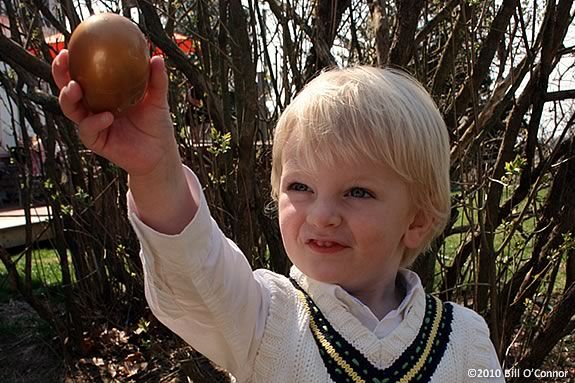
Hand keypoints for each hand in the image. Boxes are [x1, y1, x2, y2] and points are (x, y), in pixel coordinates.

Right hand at [52, 49, 178, 176]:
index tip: (68, 48)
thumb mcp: (157, 99)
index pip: (81, 76)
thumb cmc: (157, 123)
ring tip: (75, 87)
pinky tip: (106, 116)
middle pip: (67, 90)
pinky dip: (94, 122)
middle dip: (60, 76)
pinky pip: (88, 130)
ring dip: (68, 97)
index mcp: (103, 94)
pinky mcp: (96, 142)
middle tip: (63, 62)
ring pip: (71, 110)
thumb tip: (156, 57)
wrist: (160, 152)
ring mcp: (93, 125)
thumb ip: (156, 80)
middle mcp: (93, 108)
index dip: (70, 63)